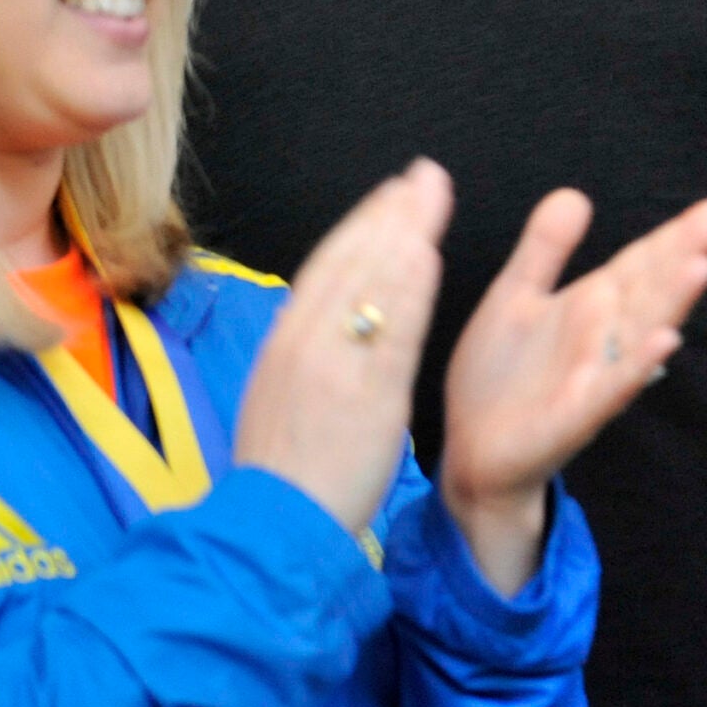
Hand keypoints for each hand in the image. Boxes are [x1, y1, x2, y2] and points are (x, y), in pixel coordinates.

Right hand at [232, 161, 449, 534]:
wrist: (275, 529)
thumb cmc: (285, 473)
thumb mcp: (278, 398)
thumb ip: (306, 355)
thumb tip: (327, 321)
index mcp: (282, 345)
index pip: (325, 268)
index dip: (361, 226)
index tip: (390, 196)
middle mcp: (303, 344)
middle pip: (350, 262)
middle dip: (389, 213)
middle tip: (423, 177)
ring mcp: (332, 365)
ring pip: (370, 284)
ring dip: (404, 233)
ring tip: (432, 197)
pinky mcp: (364, 393)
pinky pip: (390, 329)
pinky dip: (409, 286)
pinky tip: (429, 255)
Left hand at [439, 190, 706, 594]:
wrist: (471, 452)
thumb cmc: (499, 377)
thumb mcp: (516, 296)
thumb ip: (545, 248)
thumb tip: (577, 194)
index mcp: (591, 306)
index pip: (641, 263)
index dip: (674, 235)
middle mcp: (603, 338)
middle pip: (651, 289)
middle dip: (685, 254)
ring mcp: (595, 376)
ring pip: (642, 332)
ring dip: (673, 301)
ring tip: (702, 265)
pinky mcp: (575, 415)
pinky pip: (612, 387)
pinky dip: (639, 364)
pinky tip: (665, 340)